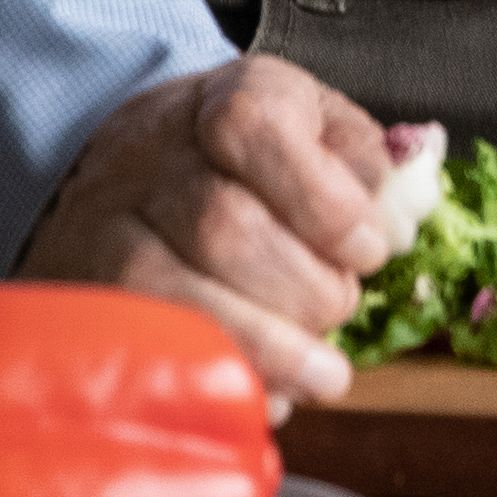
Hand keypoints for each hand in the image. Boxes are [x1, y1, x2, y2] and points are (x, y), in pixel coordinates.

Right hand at [18, 52, 413, 406]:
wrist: (131, 177)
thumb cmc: (248, 165)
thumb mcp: (315, 134)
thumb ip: (368, 169)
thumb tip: (402, 218)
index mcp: (225, 101)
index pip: (255, 128)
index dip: (323, 199)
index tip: (369, 249)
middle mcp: (153, 156)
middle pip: (225, 227)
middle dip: (307, 287)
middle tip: (341, 307)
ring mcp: (108, 229)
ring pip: (182, 297)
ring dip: (273, 347)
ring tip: (325, 371)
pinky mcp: (94, 299)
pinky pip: (153, 352)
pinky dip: (224, 379)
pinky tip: (273, 395)